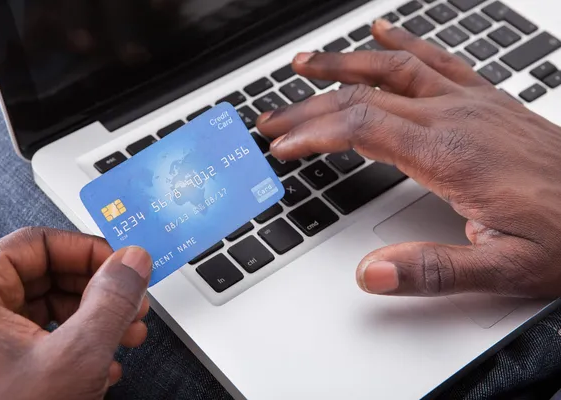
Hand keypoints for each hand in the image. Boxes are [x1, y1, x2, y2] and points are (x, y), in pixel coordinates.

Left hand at [0, 228, 151, 398]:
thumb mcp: (74, 358)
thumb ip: (111, 301)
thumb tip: (133, 261)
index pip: (38, 243)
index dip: (88, 250)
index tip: (123, 265)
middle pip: (48, 275)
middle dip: (99, 290)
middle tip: (132, 303)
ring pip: (50, 307)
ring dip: (96, 319)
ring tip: (126, 335)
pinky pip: (44, 338)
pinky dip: (79, 344)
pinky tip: (104, 365)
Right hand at [257, 19, 560, 297]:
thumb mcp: (505, 270)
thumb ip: (434, 270)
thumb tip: (370, 272)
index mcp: (450, 155)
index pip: (361, 127)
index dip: (312, 133)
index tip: (282, 145)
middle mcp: (456, 118)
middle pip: (364, 95)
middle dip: (308, 104)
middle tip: (272, 116)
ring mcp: (472, 103)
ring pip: (394, 68)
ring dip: (344, 63)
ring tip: (306, 63)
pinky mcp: (486, 100)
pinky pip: (437, 59)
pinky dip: (403, 44)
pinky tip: (385, 33)